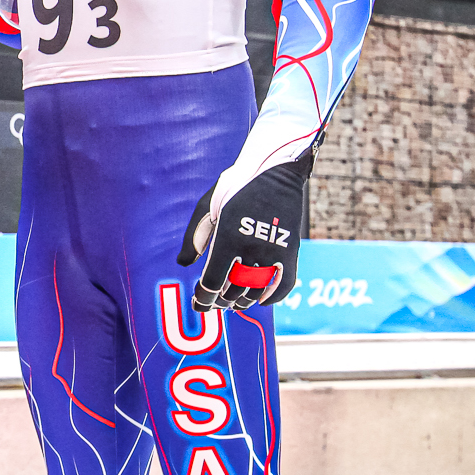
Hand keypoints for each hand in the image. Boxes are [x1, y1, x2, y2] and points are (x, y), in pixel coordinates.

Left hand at [176, 150, 313, 310]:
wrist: (275, 170)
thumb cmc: (235, 187)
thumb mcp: (207, 206)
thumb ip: (194, 237)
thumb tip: (183, 263)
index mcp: (227, 237)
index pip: (213, 282)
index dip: (204, 298)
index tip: (199, 304)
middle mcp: (251, 247)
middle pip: (234, 290)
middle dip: (221, 301)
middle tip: (214, 303)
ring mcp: (273, 250)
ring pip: (257, 290)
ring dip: (243, 301)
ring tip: (234, 303)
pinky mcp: (291, 249)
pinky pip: (284, 283)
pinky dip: (273, 297)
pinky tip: (261, 301)